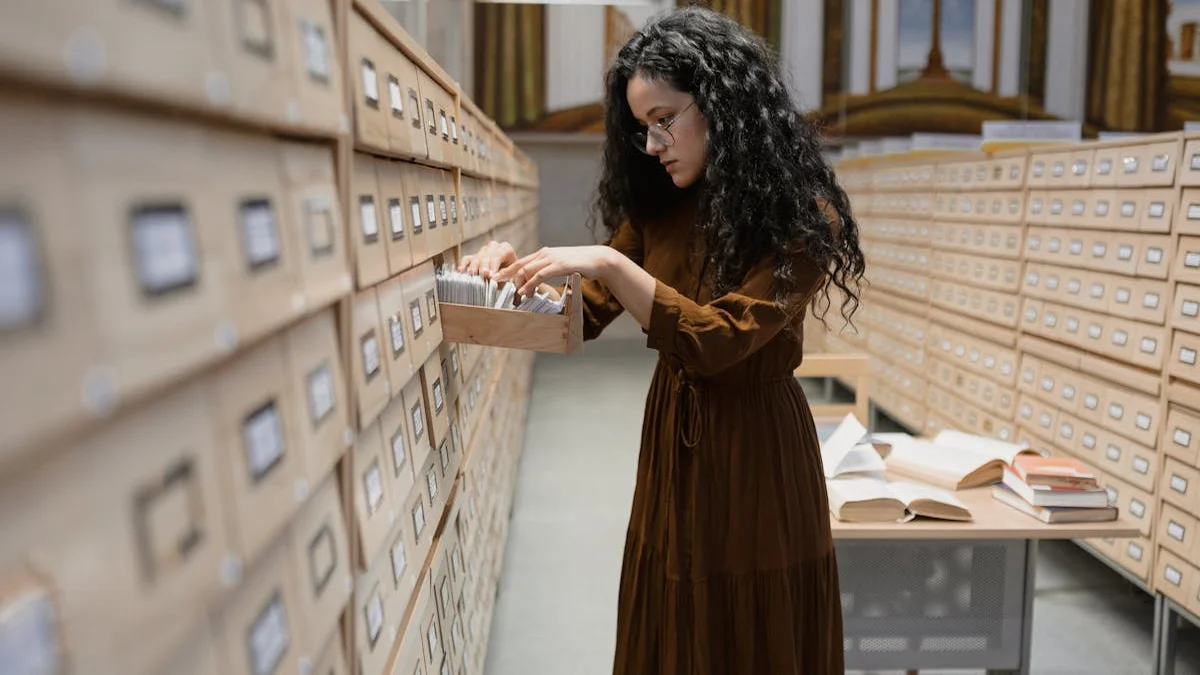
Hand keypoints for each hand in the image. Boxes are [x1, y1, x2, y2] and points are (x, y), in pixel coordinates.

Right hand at [457, 240, 517, 278]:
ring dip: (474, 266)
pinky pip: (467, 259)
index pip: (498, 254)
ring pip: (477, 257)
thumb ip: (504, 275)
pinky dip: (463, 265)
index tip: (492, 275)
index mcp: (505, 249)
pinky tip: (461, 271)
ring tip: (472, 273)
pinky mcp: (473, 257)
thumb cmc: (511, 275)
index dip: (494, 265)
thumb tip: (493, 277)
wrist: (506, 276)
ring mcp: (482, 251)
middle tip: (483, 274)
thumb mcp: (512, 275)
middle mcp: (493, 247)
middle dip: (484, 265)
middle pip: (487, 255)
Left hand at [495, 246, 614, 296]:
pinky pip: (540, 275)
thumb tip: (538, 280)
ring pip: (527, 269)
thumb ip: (548, 270)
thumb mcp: (561, 265)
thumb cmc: (580, 265)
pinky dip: (529, 284)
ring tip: (510, 294)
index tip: (496, 278)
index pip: (521, 261)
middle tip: (494, 285)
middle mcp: (545, 254)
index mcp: (544, 254)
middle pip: (519, 264)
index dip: (507, 270)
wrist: (598, 260)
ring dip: (517, 283)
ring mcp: (552, 258)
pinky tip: (524, 292)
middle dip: (505, 275)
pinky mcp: (559, 265)